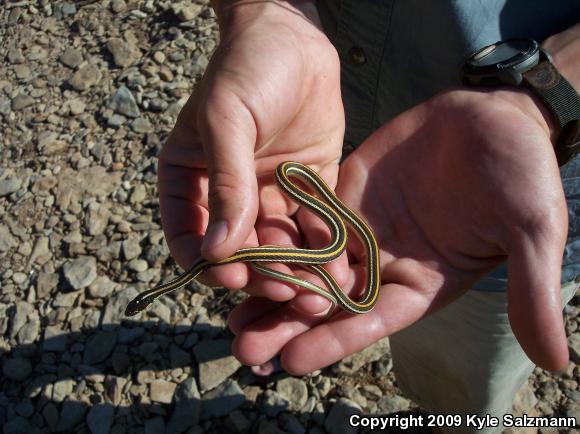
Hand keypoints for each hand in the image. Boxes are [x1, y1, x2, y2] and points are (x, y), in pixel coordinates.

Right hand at [159, 1, 344, 296]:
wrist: (293, 38)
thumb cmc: (246, 68)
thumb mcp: (227, 120)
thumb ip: (226, 182)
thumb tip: (219, 250)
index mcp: (192, 180)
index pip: (191, 235)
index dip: (208, 262)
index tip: (232, 276)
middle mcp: (229, 194)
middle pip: (241, 249)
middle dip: (262, 274)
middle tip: (286, 294)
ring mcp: (269, 193)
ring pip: (280, 245)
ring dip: (297, 271)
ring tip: (318, 296)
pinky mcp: (307, 187)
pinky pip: (314, 224)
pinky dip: (324, 248)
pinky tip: (338, 268)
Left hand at [229, 88, 569, 372]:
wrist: (497, 118)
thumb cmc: (522, 174)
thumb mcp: (531, 230)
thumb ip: (531, 290)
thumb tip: (557, 362)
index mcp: (422, 283)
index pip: (373, 321)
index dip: (335, 341)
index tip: (292, 361)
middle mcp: (385, 262)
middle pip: (330, 301)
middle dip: (288, 324)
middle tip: (242, 348)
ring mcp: (361, 228)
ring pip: (309, 262)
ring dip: (271, 285)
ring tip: (228, 309)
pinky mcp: (346, 194)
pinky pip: (307, 215)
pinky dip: (278, 231)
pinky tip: (241, 243)